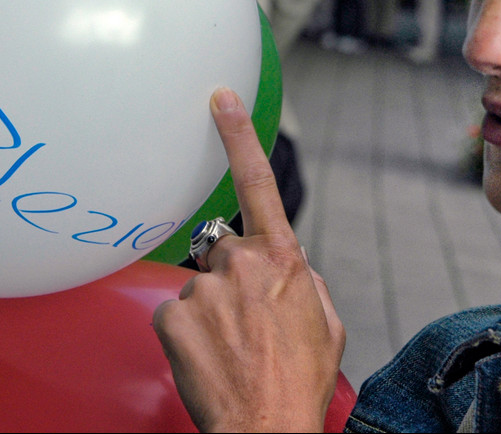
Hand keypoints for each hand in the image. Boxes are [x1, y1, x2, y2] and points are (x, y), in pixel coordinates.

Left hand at [154, 88, 344, 432]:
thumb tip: (285, 265)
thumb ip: (303, 279)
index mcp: (285, 259)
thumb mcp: (326, 323)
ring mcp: (205, 289)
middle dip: (230, 280)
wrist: (266, 427)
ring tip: (231, 351)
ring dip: (210, 312)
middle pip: (223, 252)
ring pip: (199, 288)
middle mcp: (243, 264)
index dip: (238, 136)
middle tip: (246, 326)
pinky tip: (208, 359)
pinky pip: (175, 314)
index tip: (219, 98)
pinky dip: (187, 335)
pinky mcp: (174, 316)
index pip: (259, 183)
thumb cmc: (300, 381)